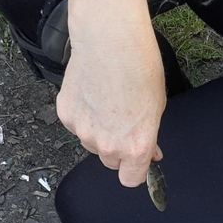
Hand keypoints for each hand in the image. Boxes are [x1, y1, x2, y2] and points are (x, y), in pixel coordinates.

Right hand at [57, 0, 165, 186]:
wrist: (110, 42)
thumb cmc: (139, 69)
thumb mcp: (157, 109)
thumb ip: (149, 137)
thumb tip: (149, 152)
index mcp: (135, 147)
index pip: (131, 180)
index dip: (135, 170)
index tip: (138, 161)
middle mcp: (107, 145)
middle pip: (111, 163)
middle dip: (118, 149)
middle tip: (124, 124)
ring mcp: (83, 132)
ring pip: (92, 145)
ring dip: (99, 133)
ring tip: (108, 104)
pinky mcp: (66, 115)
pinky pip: (76, 126)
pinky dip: (83, 116)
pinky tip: (92, 95)